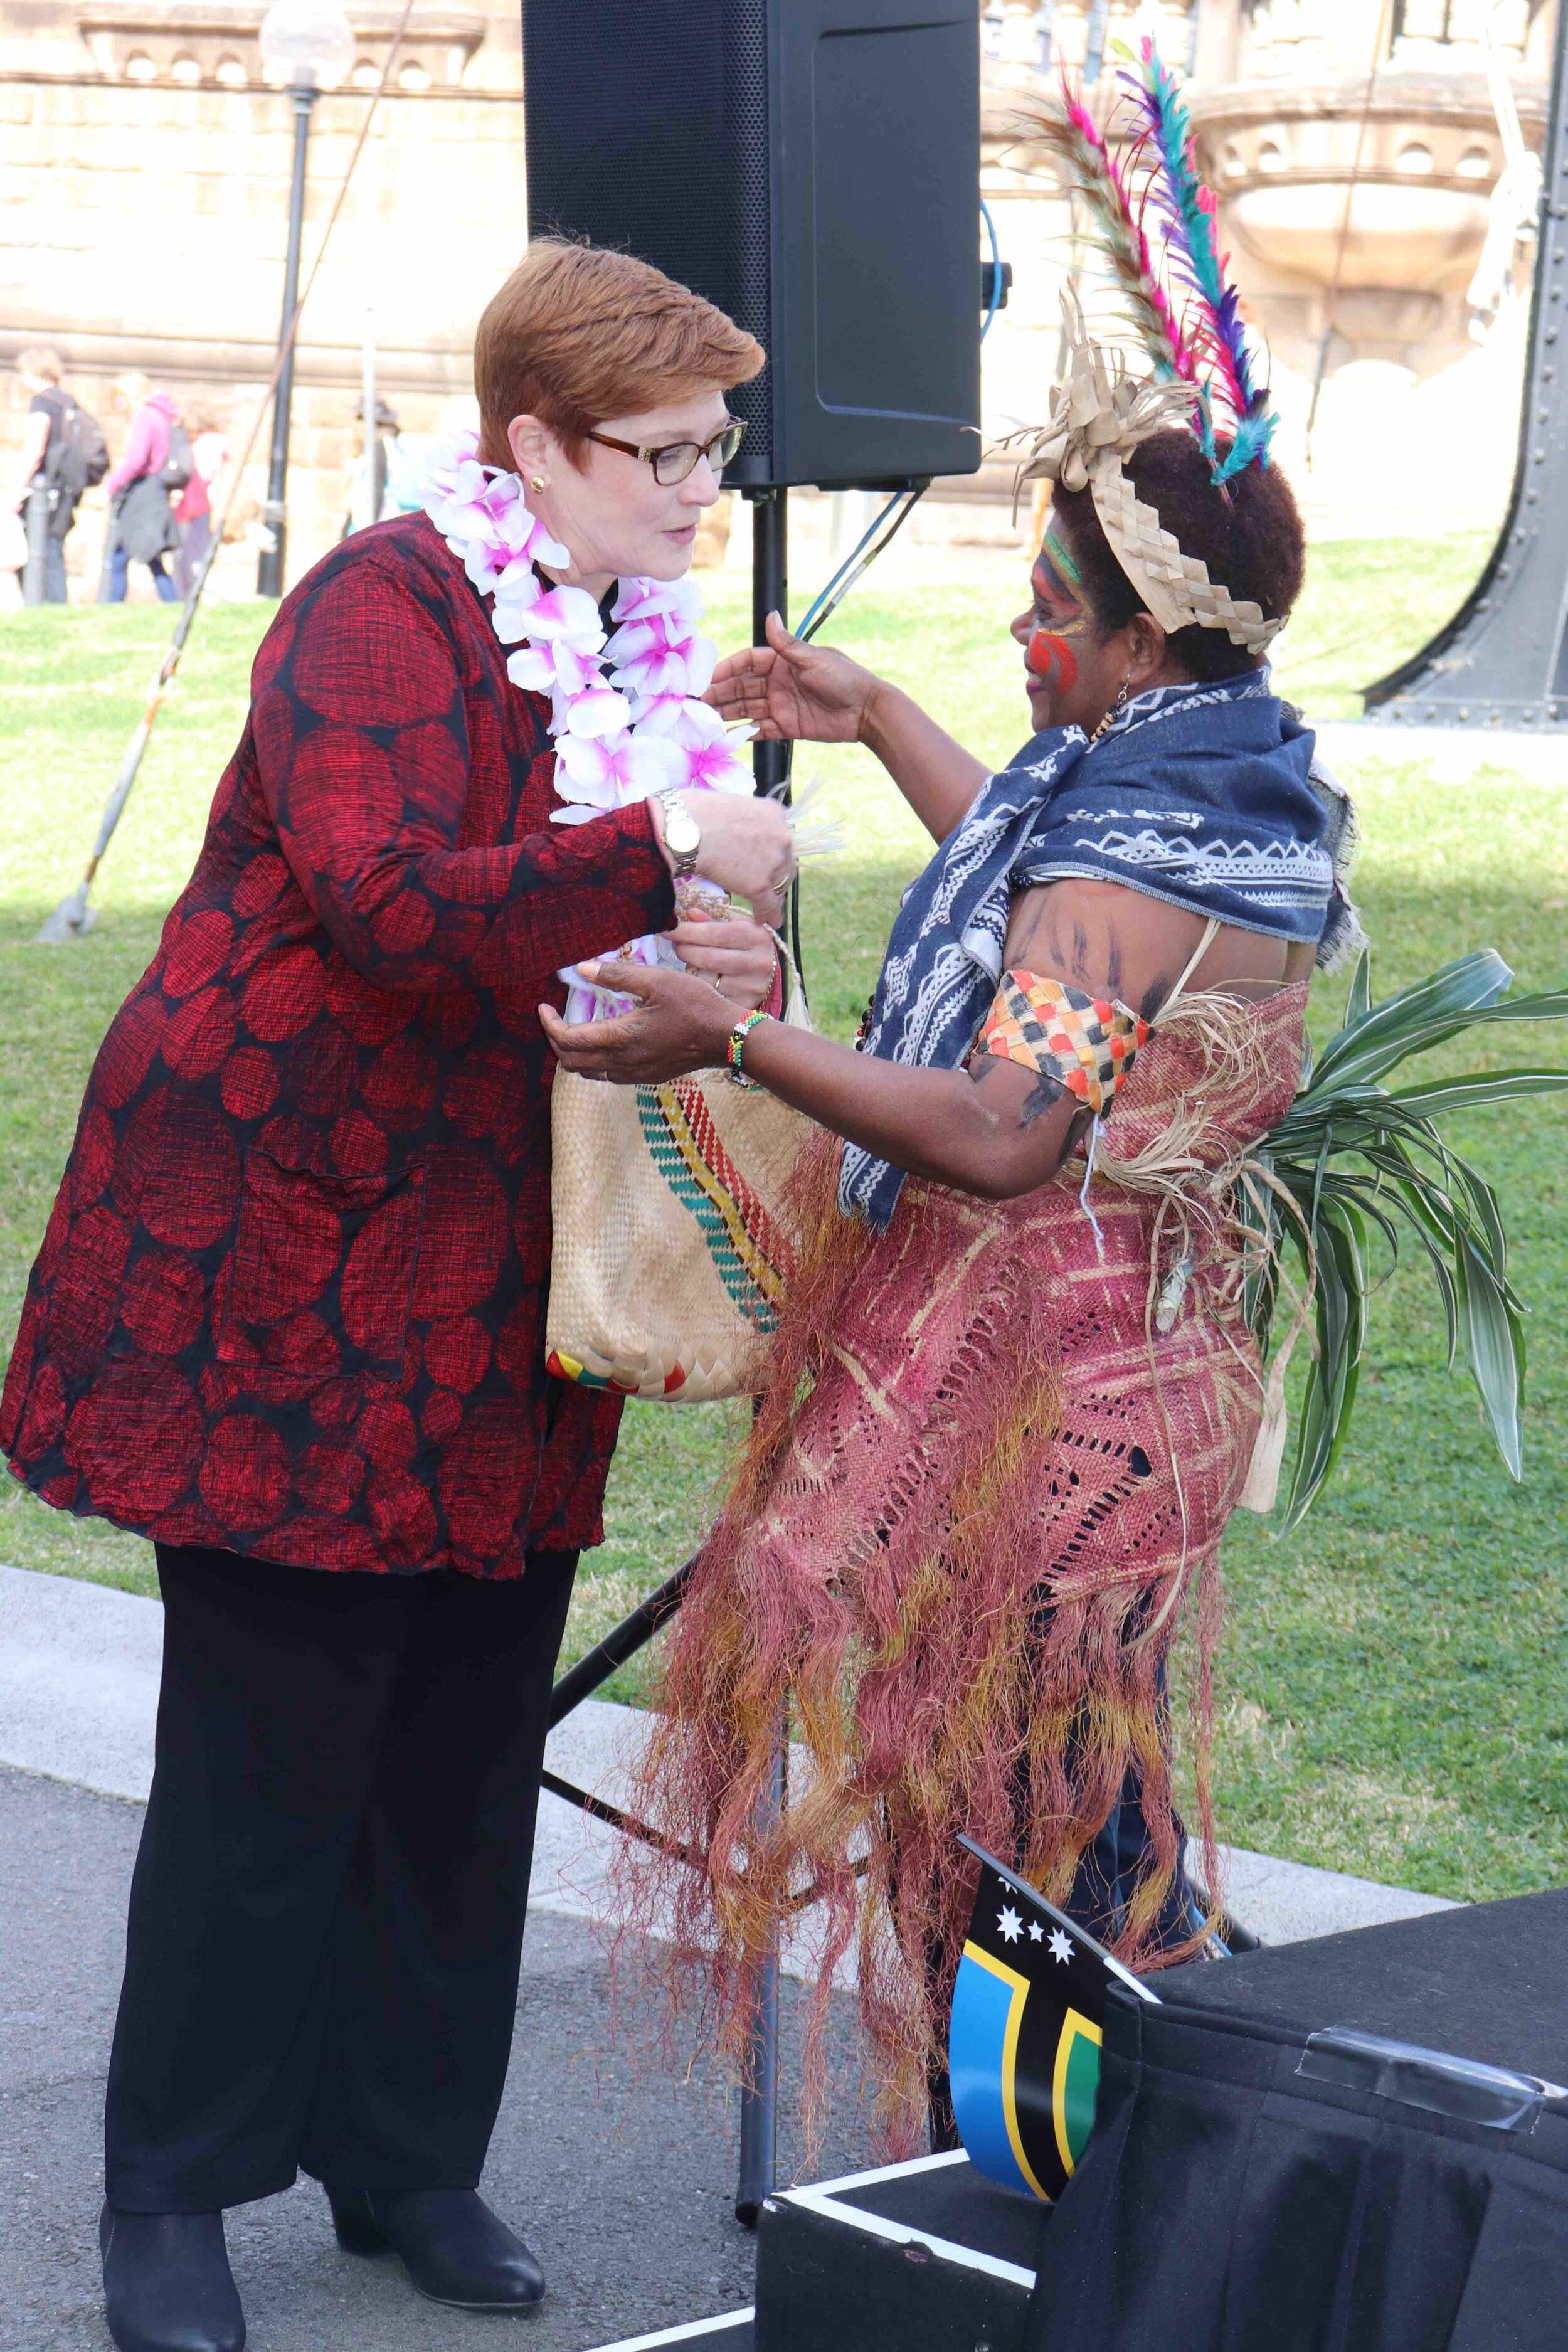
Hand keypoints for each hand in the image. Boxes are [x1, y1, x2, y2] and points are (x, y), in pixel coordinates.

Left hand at [539, 959, 734, 1084]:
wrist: (726, 1037)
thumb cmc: (694, 1005)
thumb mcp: (655, 980)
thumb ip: (616, 975)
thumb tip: (583, 970)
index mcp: (619, 1039)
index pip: (567, 1039)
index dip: (548, 1024)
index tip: (543, 1007)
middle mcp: (621, 1063)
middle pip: (571, 1062)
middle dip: (555, 1041)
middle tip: (554, 1018)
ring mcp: (634, 1074)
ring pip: (588, 1073)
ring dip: (573, 1054)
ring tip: (574, 1029)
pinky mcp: (646, 1076)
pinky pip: (607, 1075)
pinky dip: (594, 1061)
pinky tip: (604, 1041)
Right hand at [647, 787, 794, 915]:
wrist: (685, 831)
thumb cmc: (694, 813)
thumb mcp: (731, 805)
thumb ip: (743, 820)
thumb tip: (734, 830)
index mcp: (773, 814)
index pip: (780, 840)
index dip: (772, 854)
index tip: (766, 863)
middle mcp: (781, 837)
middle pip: (785, 863)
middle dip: (776, 875)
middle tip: (765, 885)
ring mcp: (772, 862)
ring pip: (779, 885)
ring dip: (771, 896)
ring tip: (765, 907)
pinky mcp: (760, 885)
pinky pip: (768, 905)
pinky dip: (766, 915)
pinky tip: (762, 920)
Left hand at [669, 914, 777, 1008]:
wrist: (766, 973)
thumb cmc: (745, 944)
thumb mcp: (735, 926)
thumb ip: (712, 920)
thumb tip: (690, 914)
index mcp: (757, 936)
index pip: (716, 933)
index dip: (688, 931)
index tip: (670, 930)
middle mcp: (759, 962)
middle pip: (709, 958)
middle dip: (685, 950)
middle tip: (676, 945)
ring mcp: (753, 986)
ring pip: (707, 980)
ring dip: (691, 970)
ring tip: (689, 961)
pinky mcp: (746, 1005)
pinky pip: (711, 998)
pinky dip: (700, 989)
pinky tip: (699, 981)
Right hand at [706, 610, 881, 743]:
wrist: (867, 711)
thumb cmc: (844, 678)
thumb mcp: (813, 659)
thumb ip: (787, 644)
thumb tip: (770, 616)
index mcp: (782, 662)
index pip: (746, 663)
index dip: (726, 669)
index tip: (707, 679)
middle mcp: (777, 682)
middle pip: (741, 687)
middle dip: (719, 694)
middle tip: (696, 704)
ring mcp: (781, 705)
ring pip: (746, 709)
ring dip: (726, 713)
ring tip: (704, 721)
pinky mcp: (787, 726)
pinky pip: (760, 730)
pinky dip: (745, 733)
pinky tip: (726, 737)